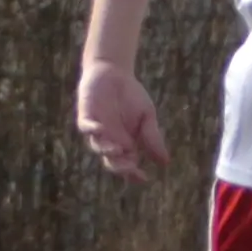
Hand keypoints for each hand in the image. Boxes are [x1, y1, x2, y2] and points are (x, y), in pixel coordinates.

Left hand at [76, 61, 169, 180]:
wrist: (114, 72)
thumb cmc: (131, 96)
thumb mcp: (147, 116)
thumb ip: (152, 137)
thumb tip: (165, 162)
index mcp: (125, 144)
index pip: (128, 165)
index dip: (134, 174)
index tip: (144, 178)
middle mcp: (109, 141)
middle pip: (111, 161)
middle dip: (119, 167)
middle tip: (129, 168)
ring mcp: (97, 130)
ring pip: (97, 146)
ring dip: (106, 150)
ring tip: (117, 150)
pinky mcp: (86, 116)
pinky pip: (86, 127)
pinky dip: (92, 129)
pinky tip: (100, 129)